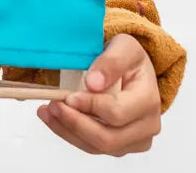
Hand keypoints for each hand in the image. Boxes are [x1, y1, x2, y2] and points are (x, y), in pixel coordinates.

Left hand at [38, 34, 161, 154]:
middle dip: (75, 123)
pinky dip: (70, 134)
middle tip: (52, 105)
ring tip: (47, 111)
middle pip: (108, 138)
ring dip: (68, 131)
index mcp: (148, 101)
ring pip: (98, 147)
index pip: (117, 113)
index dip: (90, 106)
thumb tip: (93, 83)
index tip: (69, 96)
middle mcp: (146, 127)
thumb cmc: (130, 59)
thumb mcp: (124, 47)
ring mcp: (135, 140)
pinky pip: (93, 147)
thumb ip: (111, 62)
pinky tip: (54, 119)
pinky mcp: (121, 145)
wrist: (135, 71)